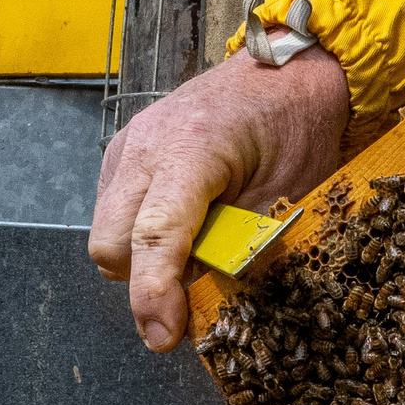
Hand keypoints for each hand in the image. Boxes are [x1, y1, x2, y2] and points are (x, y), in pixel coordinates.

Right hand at [89, 46, 350, 352]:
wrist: (290, 67)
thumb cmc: (298, 123)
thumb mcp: (289, 193)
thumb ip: (243, 246)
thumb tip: (209, 302)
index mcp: (192, 149)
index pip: (154, 237)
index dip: (154, 295)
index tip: (164, 336)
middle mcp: (147, 143)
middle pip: (112, 244)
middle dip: (143, 279)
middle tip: (193, 285)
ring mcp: (129, 141)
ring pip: (106, 229)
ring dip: (139, 256)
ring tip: (193, 245)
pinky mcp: (124, 147)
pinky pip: (112, 207)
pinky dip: (138, 230)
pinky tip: (181, 222)